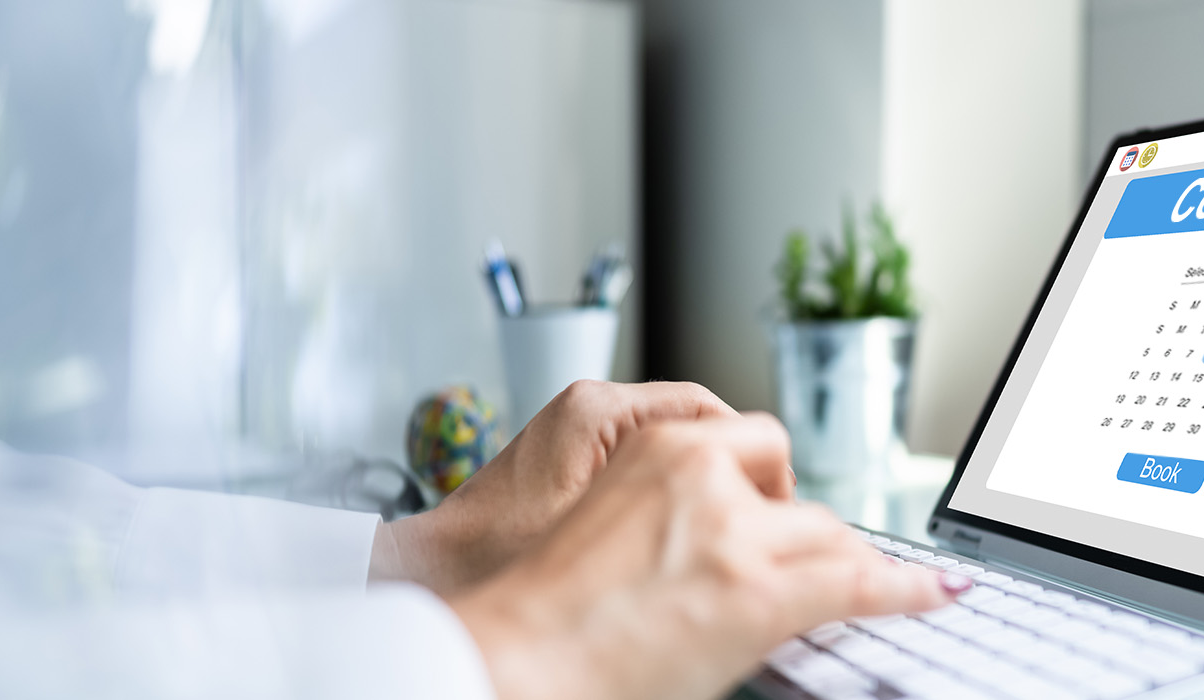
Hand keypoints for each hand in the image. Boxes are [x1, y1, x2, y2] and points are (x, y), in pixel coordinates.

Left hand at [373, 380, 740, 593]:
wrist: (428, 576)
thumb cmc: (491, 563)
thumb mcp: (598, 544)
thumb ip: (675, 522)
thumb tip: (747, 531)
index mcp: (597, 412)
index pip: (708, 409)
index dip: (755, 458)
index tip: (775, 505)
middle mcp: (589, 409)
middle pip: (697, 422)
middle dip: (734, 472)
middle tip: (759, 523)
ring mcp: (580, 433)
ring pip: (674, 444)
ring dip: (705, 485)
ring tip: (726, 532)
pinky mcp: (572, 460)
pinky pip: (644, 463)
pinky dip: (672, 494)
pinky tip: (681, 539)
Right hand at [446, 414, 968, 699]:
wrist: (516, 660)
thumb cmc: (549, 616)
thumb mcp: (614, 528)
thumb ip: (676, 516)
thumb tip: (734, 549)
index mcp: (662, 449)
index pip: (760, 447)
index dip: (782, 495)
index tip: (793, 518)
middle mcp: (705, 476)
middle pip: (802, 501)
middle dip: (809, 543)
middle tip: (804, 578)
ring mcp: (737, 536)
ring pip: (830, 541)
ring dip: (838, 572)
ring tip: (856, 595)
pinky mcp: (760, 593)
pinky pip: (859, 583)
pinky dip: (906, 589)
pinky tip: (935, 593)